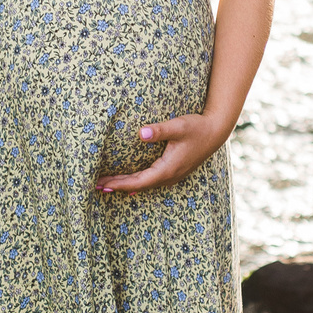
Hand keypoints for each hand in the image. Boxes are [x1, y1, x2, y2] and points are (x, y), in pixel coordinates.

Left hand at [98, 113, 230, 192]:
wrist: (217, 131)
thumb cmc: (197, 127)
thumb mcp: (179, 126)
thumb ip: (160, 129)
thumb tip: (142, 132)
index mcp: (167, 169)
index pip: (138, 181)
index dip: (119, 183)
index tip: (102, 182)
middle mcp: (169, 176)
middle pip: (139, 186)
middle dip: (118, 186)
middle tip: (95, 185)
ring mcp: (173, 175)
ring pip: (145, 185)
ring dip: (126, 185)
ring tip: (108, 185)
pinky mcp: (175, 171)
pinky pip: (152, 181)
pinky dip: (138, 183)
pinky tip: (131, 184)